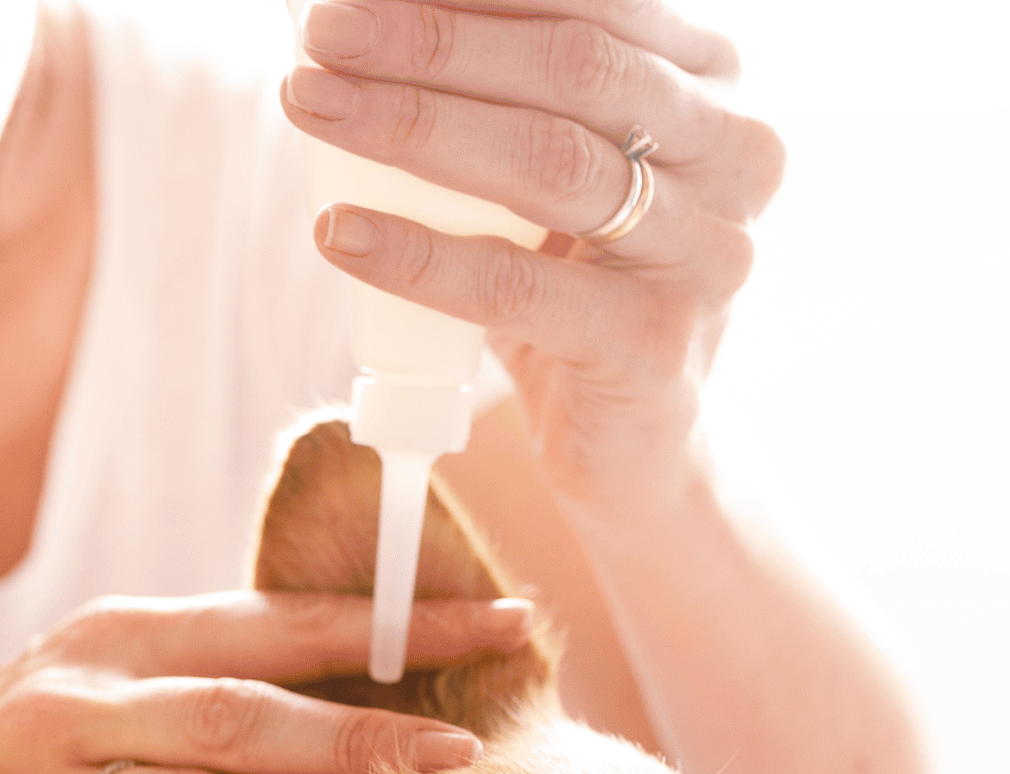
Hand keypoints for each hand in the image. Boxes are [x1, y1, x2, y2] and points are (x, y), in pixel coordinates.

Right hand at [0, 590, 531, 773]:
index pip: (286, 618)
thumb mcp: (106, 700)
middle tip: (477, 723)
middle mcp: (104, 665)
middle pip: (264, 677)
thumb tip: (339, 722)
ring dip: (326, 764)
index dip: (394, 621)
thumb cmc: (13, 756)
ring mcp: (62, 733)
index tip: (495, 622)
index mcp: (135, 631)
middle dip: (380, 700)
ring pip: (217, 741)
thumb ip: (203, 702)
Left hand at [283, 0, 783, 511]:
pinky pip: (516, 286)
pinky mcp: (652, 348)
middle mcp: (735, 158)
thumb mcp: (562, 181)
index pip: (593, 5)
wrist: (633, 451)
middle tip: (324, 35)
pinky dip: (419, 256)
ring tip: (314, 106)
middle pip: (572, 66)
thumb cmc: (579, 297)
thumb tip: (369, 28)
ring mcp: (705, 257)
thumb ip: (510, 102)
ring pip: (548, 162)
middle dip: (434, 41)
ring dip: (412, 124)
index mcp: (714, 88)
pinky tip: (342, 233)